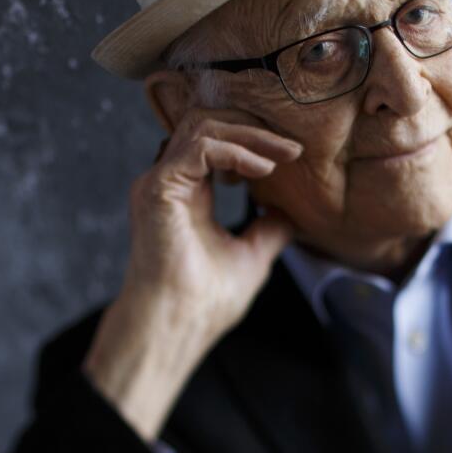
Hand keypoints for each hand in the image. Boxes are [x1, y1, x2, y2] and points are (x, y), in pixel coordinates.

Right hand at [81, 108, 303, 437]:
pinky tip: (263, 168)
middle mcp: (169, 183)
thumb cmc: (205, 304)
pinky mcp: (158, 188)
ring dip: (250, 136)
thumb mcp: (251, 257)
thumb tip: (289, 214)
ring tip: (283, 155)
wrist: (177, 327)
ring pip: (203, 126)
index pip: (216, 143)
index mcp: (187, 195)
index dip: (254, 141)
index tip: (292, 156)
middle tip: (293, 148)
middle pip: (209, 125)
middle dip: (255, 130)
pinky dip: (235, 150)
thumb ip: (267, 231)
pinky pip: (200, 146)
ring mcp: (159, 182)